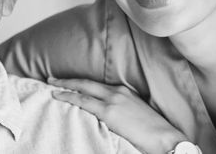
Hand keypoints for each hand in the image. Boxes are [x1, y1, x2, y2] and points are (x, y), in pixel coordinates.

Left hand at [48, 78, 187, 153]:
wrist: (164, 137)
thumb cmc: (152, 130)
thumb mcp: (135, 113)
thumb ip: (121, 109)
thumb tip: (107, 114)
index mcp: (124, 91)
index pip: (96, 85)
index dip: (80, 83)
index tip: (68, 82)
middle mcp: (117, 91)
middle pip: (86, 83)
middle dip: (67, 80)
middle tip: (51, 79)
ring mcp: (112, 100)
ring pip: (82, 90)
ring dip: (65, 88)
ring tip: (51, 88)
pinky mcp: (109, 111)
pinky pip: (83, 102)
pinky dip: (70, 97)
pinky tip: (60, 97)